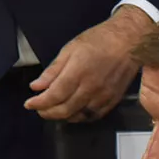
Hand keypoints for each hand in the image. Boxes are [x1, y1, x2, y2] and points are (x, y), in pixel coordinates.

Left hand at [25, 3, 153, 121]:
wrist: (129, 43)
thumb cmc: (99, 41)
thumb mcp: (70, 49)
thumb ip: (53, 70)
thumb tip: (37, 86)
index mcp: (78, 72)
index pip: (54, 95)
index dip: (39, 103)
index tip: (29, 104)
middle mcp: (91, 88)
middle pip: (65, 109)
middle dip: (47, 112)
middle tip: (39, 109)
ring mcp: (104, 96)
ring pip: (79, 116)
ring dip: (63, 117)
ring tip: (54, 111)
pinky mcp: (113, 100)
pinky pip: (94, 116)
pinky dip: (81, 117)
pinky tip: (74, 112)